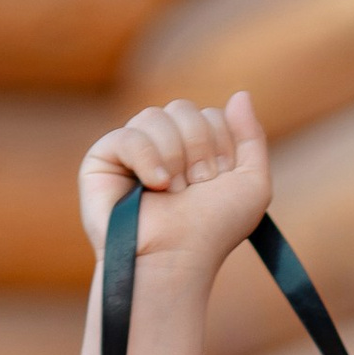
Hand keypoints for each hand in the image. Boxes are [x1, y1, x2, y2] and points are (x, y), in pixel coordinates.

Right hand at [77, 90, 268, 276]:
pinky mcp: (102, 159)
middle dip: (199, 150)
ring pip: (156, 116)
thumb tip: (241, 94)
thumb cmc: (212, 232)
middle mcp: (162, 145)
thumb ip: (252, 138)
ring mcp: (131, 151)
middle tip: (197, 189)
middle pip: (184, 109)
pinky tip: (155, 187)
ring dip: (175, 157)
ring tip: (173, 193)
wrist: (176, 260)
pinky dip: (147, 159)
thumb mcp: (251, 186)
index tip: (217, 184)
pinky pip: (128, 134)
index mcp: (194, 149)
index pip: (211, 115)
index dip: (221, 148)